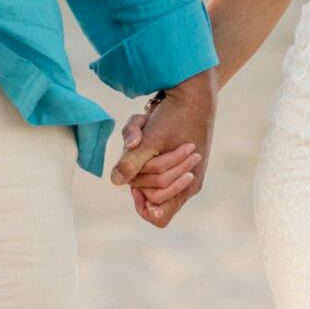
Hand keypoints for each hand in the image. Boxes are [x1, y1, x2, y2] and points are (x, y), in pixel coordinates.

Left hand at [110, 71, 217, 228]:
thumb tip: (115, 181)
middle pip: (151, 195)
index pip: (158, 216)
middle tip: (140, 148)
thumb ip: (132, 162)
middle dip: (139, 172)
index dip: (142, 205)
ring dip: (139, 155)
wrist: (194, 92)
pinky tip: (146, 129)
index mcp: (186, 184)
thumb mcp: (150, 139)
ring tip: (145, 133)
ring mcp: (183, 171)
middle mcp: (187, 182)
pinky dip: (143, 148)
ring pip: (148, 177)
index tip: (134, 186)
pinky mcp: (176, 158)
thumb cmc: (175, 116)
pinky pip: (151, 162)